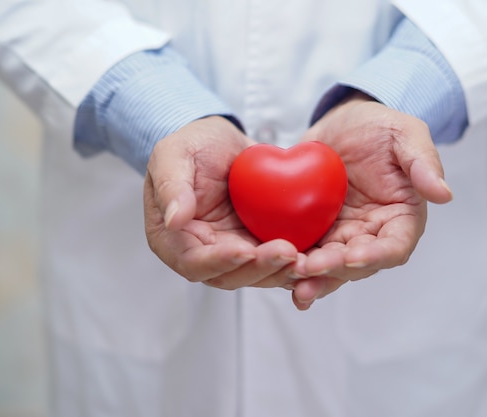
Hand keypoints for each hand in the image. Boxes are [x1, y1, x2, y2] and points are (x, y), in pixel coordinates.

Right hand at [144, 116, 301, 289]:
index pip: (194, 262)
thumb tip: (174, 220)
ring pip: (256, 274)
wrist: (222, 143)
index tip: (244, 251)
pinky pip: (275, 260)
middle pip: (230, 276)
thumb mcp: (173, 155)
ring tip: (304, 258)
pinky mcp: (258, 244)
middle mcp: (204, 253)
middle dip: (259, 269)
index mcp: (173, 240)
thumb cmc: (192, 146)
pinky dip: (293, 262)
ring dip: (280, 270)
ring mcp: (233, 251)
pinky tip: (314, 256)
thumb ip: (171, 186)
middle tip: (287, 253)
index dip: (219, 262)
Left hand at [291, 92, 452, 309]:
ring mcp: (341, 235)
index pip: (394, 247)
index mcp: (400, 218)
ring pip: (329, 266)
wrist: (342, 123)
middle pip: (357, 264)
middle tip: (310, 267)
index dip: (376, 256)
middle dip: (335, 269)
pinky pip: (305, 251)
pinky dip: (290, 264)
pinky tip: (273, 269)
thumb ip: (423, 162)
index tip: (353, 256)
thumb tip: (444, 195)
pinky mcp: (315, 230)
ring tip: (291, 278)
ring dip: (312, 277)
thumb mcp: (405, 133)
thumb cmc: (379, 126)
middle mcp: (372, 233)